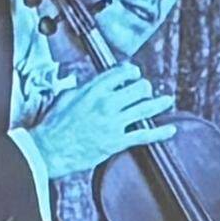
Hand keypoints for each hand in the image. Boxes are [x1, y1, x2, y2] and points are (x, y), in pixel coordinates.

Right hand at [23, 61, 169, 184]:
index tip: (133, 74)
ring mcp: (113, 123)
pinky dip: (160, 133)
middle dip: (144, 87)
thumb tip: (88, 84)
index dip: (131, 71)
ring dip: (159, 103)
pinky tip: (170, 129)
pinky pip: (143, 135)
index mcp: (93, 90)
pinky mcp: (116, 141)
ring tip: (167, 100)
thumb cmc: (53, 125)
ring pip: (144, 108)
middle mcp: (107, 103)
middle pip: (138, 88)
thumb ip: (81, 87)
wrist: (49, 149)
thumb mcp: (65, 96)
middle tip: (145, 90)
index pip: (121, 73)